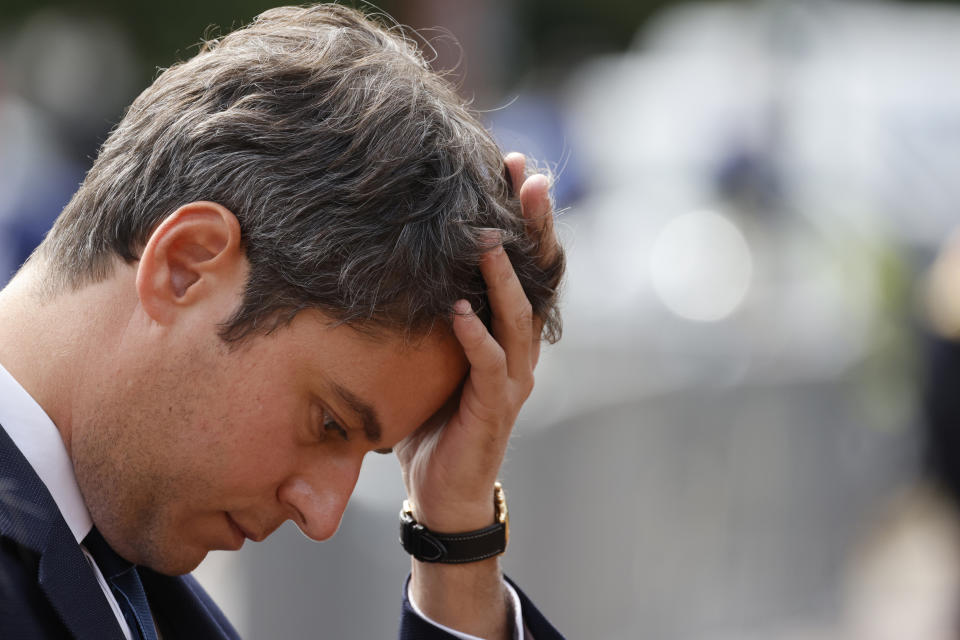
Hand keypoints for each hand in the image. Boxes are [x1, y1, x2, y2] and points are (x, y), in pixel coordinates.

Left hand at [395, 152, 558, 531]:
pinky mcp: (496, 407)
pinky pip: (490, 365)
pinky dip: (476, 336)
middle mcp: (520, 346)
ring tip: (491, 237)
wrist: (445, 486)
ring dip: (507, 276)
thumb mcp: (431, 352)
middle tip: (528, 178)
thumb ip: (429, 310)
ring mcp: (514, 377)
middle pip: (538, 277)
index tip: (513, 167)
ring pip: (519, 317)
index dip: (524, 217)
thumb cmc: (436, 415)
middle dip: (533, 227)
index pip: (525, 262)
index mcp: (508, 328)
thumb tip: (387, 255)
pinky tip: (459, 309)